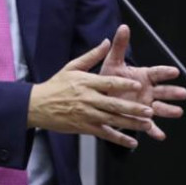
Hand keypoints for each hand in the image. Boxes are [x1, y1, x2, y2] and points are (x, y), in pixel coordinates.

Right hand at [27, 39, 155, 148]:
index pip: (108, 84)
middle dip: (133, 109)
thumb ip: (92, 56)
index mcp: (86, 83)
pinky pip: (105, 134)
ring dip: (131, 124)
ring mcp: (87, 115)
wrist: (37, 105)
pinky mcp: (84, 128)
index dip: (124, 85)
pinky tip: (132, 142)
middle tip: (149, 111)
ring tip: (147, 125)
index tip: (138, 86)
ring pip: (113, 121)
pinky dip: (119, 139)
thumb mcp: (72, 67)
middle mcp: (88, 99)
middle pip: (114, 105)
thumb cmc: (55, 85)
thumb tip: (107, 42)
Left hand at [100, 24, 185, 139]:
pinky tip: (160, 135)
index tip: (174, 71)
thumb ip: (120, 45)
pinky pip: (149, 126)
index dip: (165, 72)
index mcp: (144, 76)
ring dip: (169, 110)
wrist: (101, 97)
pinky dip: (155, 131)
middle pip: (164, 91)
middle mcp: (148, 91)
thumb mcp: (113, 62)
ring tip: (177, 111)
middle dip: (173, 92)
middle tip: (183, 93)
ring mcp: (146, 105)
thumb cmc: (109, 79)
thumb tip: (123, 27)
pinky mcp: (140, 118)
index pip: (157, 72)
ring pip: (160, 108)